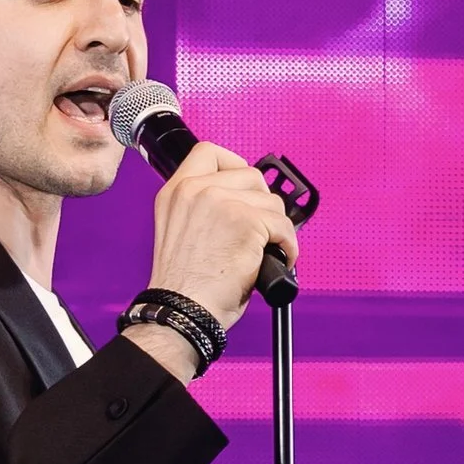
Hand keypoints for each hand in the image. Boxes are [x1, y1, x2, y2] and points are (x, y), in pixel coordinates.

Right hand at [143, 141, 299, 334]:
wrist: (183, 310)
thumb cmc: (183, 287)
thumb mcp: (180, 230)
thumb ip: (202, 206)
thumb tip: (242, 200)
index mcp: (175, 192)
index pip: (209, 153)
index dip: (234, 165)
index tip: (244, 187)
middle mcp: (196, 190)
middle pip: (250, 175)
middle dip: (261, 202)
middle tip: (260, 227)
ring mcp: (221, 202)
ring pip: (270, 201)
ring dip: (275, 226)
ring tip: (265, 250)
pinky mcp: (246, 221)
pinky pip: (283, 226)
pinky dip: (287, 245)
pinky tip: (277, 259)